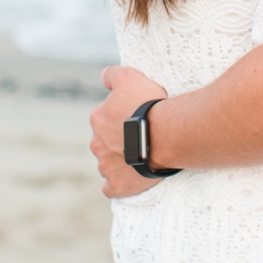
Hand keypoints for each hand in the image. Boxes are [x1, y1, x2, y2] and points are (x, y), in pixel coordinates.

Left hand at [87, 64, 169, 197]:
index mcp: (97, 118)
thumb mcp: (129, 77)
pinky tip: (129, 179)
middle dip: (119, 139)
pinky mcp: (117, 185)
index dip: (121, 116)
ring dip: (120, 160)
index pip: (104, 117)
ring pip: (108, 163)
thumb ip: (112, 74)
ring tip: (142, 155)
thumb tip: (103, 77)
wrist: (165, 135)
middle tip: (141, 136)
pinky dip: (117, 183)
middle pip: (105, 141)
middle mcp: (97, 143)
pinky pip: (111, 188)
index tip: (136, 117)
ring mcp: (106, 166)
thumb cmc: (148, 105)